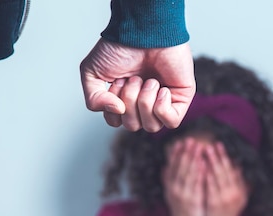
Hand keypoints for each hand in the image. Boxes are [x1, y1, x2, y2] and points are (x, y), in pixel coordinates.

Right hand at [80, 38, 194, 131]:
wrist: (143, 31)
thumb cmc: (120, 47)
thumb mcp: (92, 73)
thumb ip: (93, 100)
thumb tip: (117, 111)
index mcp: (125, 99)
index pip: (117, 122)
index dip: (113, 107)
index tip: (117, 82)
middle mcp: (144, 103)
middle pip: (133, 126)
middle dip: (129, 102)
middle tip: (134, 78)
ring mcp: (163, 102)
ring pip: (152, 127)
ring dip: (144, 102)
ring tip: (148, 80)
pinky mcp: (181, 99)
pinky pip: (172, 122)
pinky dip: (161, 107)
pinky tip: (161, 89)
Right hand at [162, 139, 206, 215]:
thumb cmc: (183, 213)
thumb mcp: (172, 196)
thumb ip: (169, 182)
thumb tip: (164, 167)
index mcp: (170, 187)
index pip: (172, 167)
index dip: (176, 154)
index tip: (180, 141)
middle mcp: (174, 190)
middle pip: (180, 167)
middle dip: (185, 152)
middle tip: (190, 139)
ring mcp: (183, 196)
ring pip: (187, 174)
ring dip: (193, 159)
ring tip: (198, 147)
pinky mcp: (193, 202)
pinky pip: (196, 185)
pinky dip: (199, 173)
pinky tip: (203, 164)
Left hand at [204, 143, 247, 215]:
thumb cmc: (227, 214)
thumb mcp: (238, 199)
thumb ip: (239, 183)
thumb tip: (238, 165)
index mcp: (240, 191)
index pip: (233, 169)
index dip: (226, 157)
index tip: (219, 144)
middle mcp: (234, 193)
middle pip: (226, 170)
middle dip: (218, 156)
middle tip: (211, 144)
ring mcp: (224, 199)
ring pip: (217, 176)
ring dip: (211, 162)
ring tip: (204, 150)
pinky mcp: (214, 204)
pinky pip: (209, 186)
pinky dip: (205, 175)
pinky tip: (200, 166)